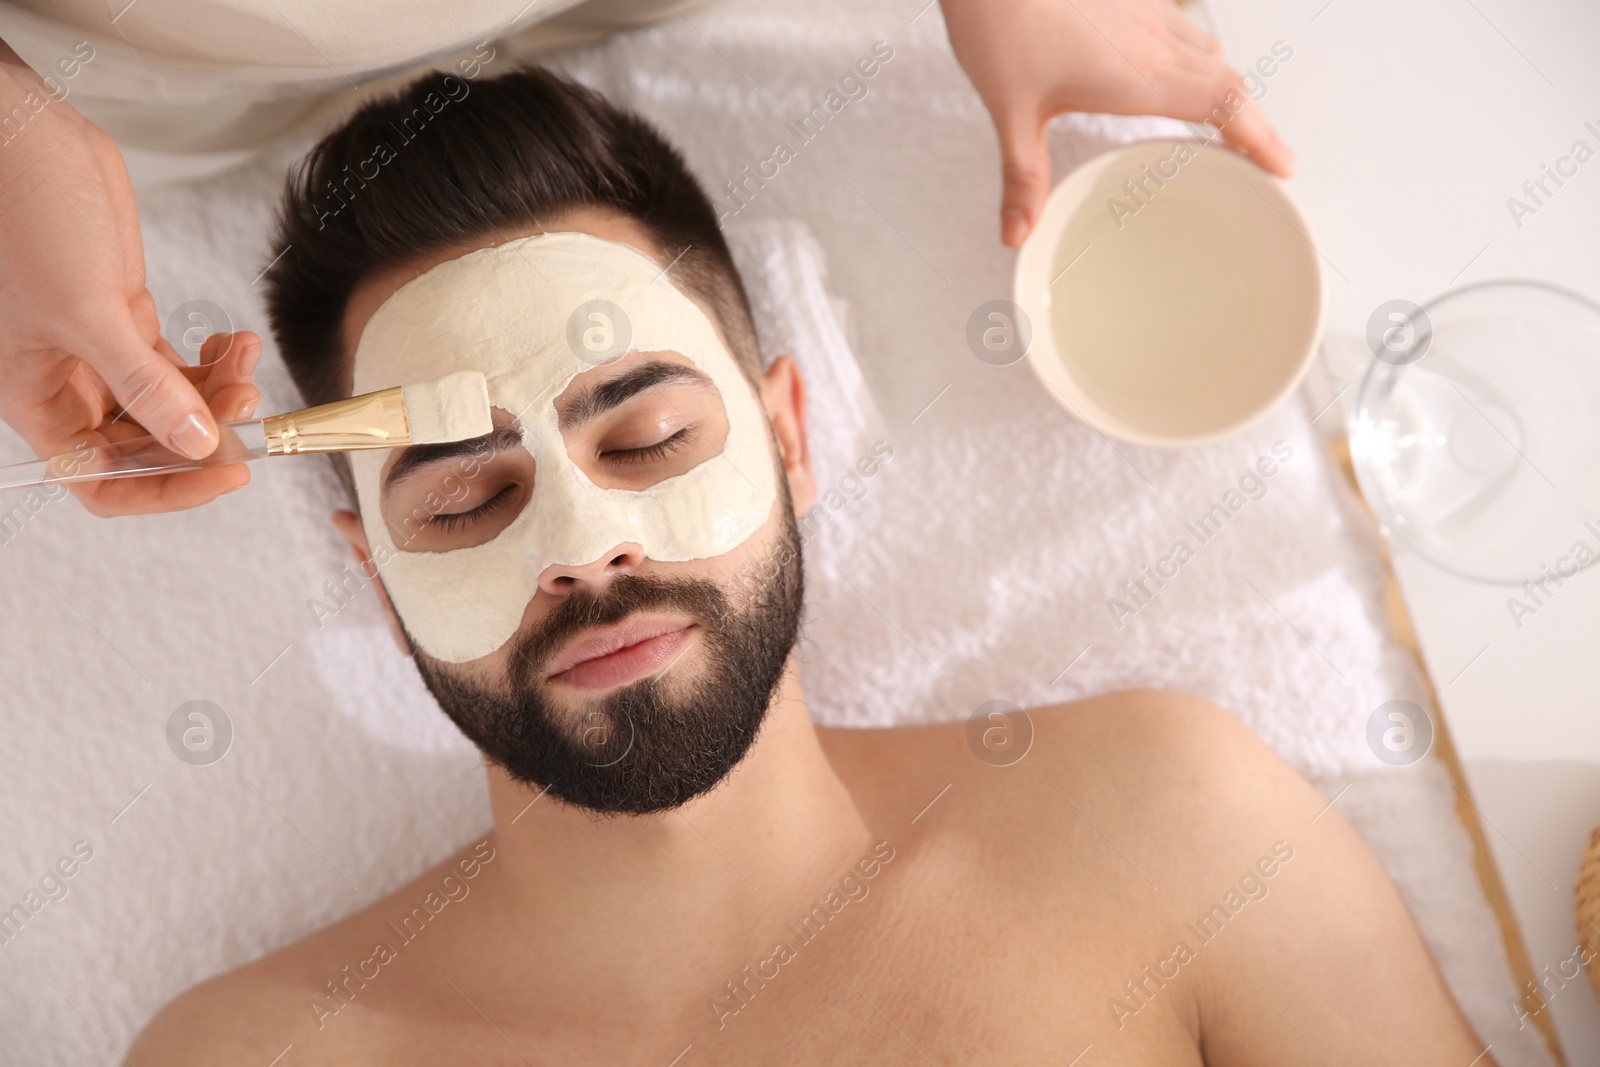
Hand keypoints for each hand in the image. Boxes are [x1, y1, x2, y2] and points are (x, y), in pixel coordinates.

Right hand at [0, 48, 252, 513]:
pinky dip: (212, 361)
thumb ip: (144, 384)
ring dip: (217, 392)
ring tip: (244, 358)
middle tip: (247, 401)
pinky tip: (235, 342)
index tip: (226, 472)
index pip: (101, 480)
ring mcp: (101, 352)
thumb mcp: (86, 311)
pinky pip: (177, 365)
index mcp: (37, 399)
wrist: (21, 140)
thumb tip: (197, 445)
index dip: (165, 489)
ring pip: (171, 404)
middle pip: (148, 446)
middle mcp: (68, 384)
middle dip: (203, 431)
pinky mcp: (125, 316)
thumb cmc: (23, 217)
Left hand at [939, 0, 1296, 246]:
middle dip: (1253, 120)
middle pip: (1228, 79)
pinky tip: (1172, 64)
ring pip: (1207, 48)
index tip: (1282, 164)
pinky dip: (1194, 53)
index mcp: (1137, 75)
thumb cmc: (1002, 20)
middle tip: (1265, 153)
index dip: (1260, 137)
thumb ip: (1022, 176)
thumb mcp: (1010, 112)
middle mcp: (1154, 39)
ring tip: (1224, 117)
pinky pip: (1181, 24)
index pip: (1223, 105)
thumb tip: (1018, 233)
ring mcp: (1146, 10)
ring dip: (1225, 83)